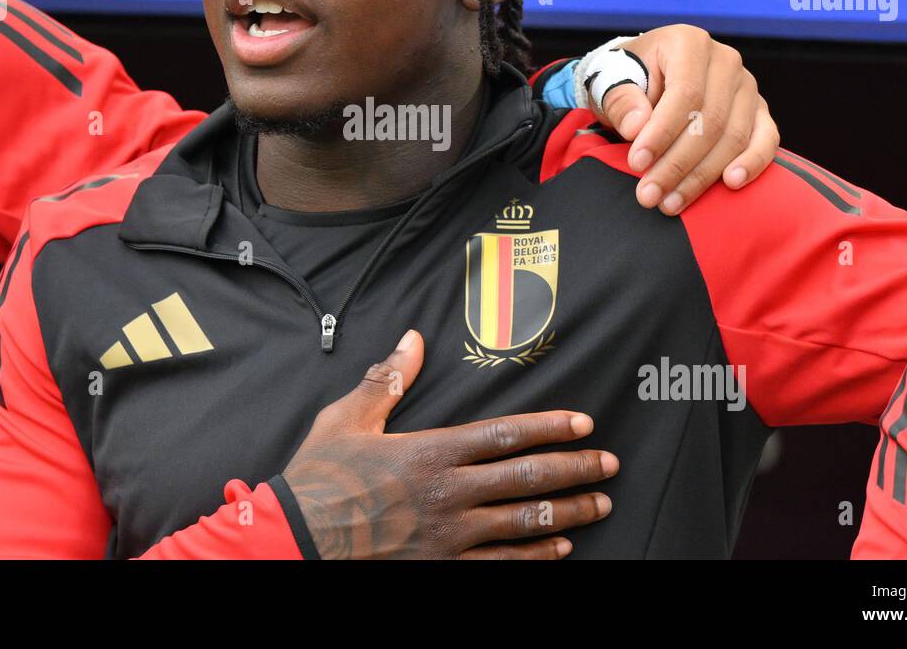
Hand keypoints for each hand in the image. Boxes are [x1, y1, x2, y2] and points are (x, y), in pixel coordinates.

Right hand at [283, 329, 615, 558]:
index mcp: (431, 452)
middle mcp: (450, 493)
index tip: (583, 422)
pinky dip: (536, 556)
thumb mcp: (348, 420)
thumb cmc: (319, 479)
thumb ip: (386, 380)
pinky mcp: (443, 567)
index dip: (550, 427)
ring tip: (599, 505)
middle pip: (527, 478)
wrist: (297, 543)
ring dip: (568, 513)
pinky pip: (501, 565)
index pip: (505, 434)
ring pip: (524, 523)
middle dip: (575, 469)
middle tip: (609, 463)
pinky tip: (560, 551)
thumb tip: (412, 340)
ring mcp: (450, 536)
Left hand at [592, 26, 778, 214]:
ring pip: (734, 137)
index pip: (685, 94)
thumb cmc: (627, 79)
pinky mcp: (759, 111)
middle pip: (710, 120)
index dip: (661, 133)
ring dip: (702, 175)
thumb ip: (621, 100)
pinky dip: (752, 163)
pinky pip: (766, 139)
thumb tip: (637, 128)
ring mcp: (747, 86)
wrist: (646, 78)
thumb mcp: (611, 81)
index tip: (636, 164)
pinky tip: (730, 184)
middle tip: (648, 195)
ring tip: (669, 203)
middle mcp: (726, 61)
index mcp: (689, 42)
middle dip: (677, 164)